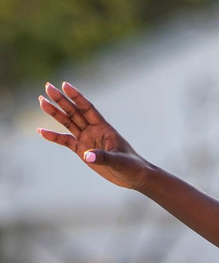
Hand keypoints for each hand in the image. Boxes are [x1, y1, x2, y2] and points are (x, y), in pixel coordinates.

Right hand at [37, 82, 153, 190]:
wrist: (134, 177)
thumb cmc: (132, 166)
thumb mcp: (119, 161)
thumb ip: (103, 157)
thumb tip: (87, 156)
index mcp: (104, 128)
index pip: (88, 109)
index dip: (77, 97)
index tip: (65, 85)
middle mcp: (94, 131)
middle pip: (75, 112)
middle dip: (61, 100)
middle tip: (47, 87)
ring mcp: (87, 140)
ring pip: (68, 123)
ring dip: (55, 113)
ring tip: (41, 101)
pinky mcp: (83, 151)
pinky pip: (65, 141)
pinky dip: (54, 136)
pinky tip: (41, 131)